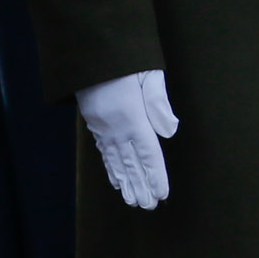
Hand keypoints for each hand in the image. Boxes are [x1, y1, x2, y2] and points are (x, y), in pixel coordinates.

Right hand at [76, 70, 178, 207]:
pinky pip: (104, 152)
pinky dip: (111, 169)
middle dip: (141, 186)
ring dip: (127, 183)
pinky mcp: (95, 123)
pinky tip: (116, 181)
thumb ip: (158, 101)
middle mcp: (116, 127)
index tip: (162, 194)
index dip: (156, 175)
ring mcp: (103, 127)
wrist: (89, 51)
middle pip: (131, 163)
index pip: (148, 153)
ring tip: (134, 202)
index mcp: (131, 116)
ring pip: (116, 161)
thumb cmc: (124, 59)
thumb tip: (169, 131)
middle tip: (150, 206)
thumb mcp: (147, 71)